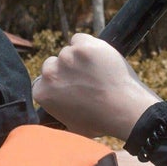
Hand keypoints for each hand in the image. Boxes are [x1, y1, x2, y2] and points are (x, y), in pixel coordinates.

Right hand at [34, 35, 159, 139]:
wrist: (124, 109)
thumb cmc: (100, 121)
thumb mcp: (71, 125)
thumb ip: (59, 112)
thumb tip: (59, 107)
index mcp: (42, 93)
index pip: (43, 81)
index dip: (58, 82)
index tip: (71, 86)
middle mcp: (50, 73)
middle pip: (53, 62)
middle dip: (66, 69)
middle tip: (86, 79)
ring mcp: (66, 57)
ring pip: (70, 51)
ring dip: (80, 58)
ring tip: (98, 73)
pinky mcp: (83, 45)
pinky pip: (81, 39)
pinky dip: (90, 46)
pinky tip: (100, 60)